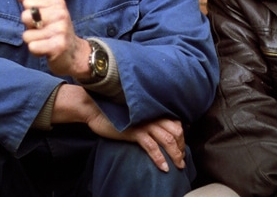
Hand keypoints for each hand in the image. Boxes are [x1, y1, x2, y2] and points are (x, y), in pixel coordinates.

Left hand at [13, 0, 88, 77]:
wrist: (74, 54)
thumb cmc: (56, 31)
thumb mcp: (44, 11)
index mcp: (57, 2)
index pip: (27, 3)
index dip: (30, 14)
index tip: (42, 20)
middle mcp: (61, 14)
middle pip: (25, 17)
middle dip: (30, 28)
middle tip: (43, 32)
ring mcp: (61, 30)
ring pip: (27, 35)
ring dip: (33, 41)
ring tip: (46, 42)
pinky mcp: (58, 46)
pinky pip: (32, 47)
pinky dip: (36, 51)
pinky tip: (46, 50)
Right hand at [53, 85, 184, 172]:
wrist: (94, 108)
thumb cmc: (113, 112)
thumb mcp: (134, 115)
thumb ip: (146, 118)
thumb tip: (158, 130)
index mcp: (153, 109)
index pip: (176, 123)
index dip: (182, 136)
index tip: (181, 147)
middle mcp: (152, 114)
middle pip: (176, 131)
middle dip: (181, 147)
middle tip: (181, 159)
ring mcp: (144, 122)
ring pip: (167, 139)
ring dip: (175, 155)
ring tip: (177, 165)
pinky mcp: (135, 131)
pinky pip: (152, 146)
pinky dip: (159, 158)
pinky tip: (163, 167)